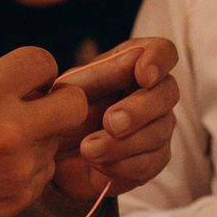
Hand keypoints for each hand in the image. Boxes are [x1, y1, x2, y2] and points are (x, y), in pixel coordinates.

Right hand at [0, 47, 89, 216]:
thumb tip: (25, 87)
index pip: (41, 61)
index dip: (38, 70)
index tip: (29, 80)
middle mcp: (7, 128)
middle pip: (73, 103)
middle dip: (61, 102)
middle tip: (41, 109)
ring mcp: (19, 167)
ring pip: (58, 140)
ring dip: (41, 138)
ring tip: (2, 149)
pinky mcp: (22, 198)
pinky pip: (44, 171)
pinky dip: (29, 168)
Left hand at [47, 39, 180, 200]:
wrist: (48, 156)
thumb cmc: (60, 113)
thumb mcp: (68, 90)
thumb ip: (99, 75)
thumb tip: (133, 60)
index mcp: (132, 66)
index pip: (163, 51)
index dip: (159, 60)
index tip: (143, 76)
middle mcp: (152, 94)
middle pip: (168, 92)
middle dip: (140, 109)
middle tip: (111, 122)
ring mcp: (157, 128)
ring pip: (159, 132)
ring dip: (122, 143)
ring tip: (88, 149)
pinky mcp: (152, 161)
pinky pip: (150, 163)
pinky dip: (121, 164)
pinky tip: (96, 162)